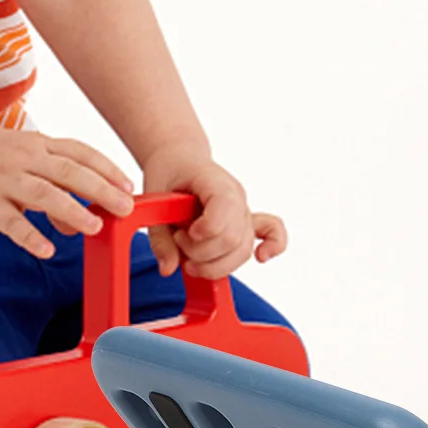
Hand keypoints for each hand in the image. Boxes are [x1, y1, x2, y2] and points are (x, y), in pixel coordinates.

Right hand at [0, 125, 135, 259]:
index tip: (129, 185)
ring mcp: (4, 179)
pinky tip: (47, 249)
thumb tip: (81, 222)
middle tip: (125, 208)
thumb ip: (55, 186)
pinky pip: (9, 221)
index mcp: (40, 145)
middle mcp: (25, 158)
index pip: (80, 152)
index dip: (106, 168)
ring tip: (94, 226)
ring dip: (71, 210)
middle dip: (100, 189)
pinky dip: (29, 235)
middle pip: (69, 172)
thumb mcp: (27, 160)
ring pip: (43, 194)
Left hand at [139, 154, 288, 278]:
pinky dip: (273, 245)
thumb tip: (168, 269)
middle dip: (201, 253)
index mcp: (215, 182)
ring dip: (215, 264)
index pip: (224, 211)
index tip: (181, 233)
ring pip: (243, 249)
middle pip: (233, 239)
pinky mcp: (245, 221)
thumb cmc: (169, 171)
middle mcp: (236, 197)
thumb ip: (159, 236)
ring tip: (190, 257)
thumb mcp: (154, 198)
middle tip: (179, 242)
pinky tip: (262, 256)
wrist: (180, 157)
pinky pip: (272, 231)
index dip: (203, 232)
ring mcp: (243, 209)